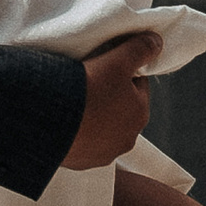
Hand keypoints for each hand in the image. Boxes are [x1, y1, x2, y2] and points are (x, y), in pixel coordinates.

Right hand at [60, 31, 161, 171]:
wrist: (48, 120)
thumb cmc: (86, 89)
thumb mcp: (117, 60)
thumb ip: (140, 49)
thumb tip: (157, 42)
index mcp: (140, 114)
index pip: (136, 86)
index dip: (120, 72)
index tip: (103, 66)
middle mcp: (126, 139)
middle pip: (119, 109)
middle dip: (107, 97)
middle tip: (86, 83)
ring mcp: (103, 154)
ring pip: (101, 129)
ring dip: (92, 118)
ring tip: (73, 103)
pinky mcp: (80, 163)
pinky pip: (81, 144)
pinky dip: (76, 133)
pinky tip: (63, 121)